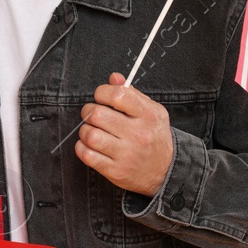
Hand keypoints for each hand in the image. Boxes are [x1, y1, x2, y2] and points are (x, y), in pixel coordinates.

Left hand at [76, 73, 173, 196]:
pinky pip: (87, 155)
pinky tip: (89, 145)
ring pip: (90, 135)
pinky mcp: (116, 171)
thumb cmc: (154, 136)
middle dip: (89, 111)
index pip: (118, 95)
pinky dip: (82, 148)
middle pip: (98, 115)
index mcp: (147, 115)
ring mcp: (126, 154)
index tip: (101, 97)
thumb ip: (132, 93)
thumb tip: (114, 77)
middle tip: (93, 115)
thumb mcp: (152, 111)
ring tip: (92, 130)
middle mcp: (138, 134)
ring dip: (85, 130)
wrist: (166, 170)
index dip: (102, 92)